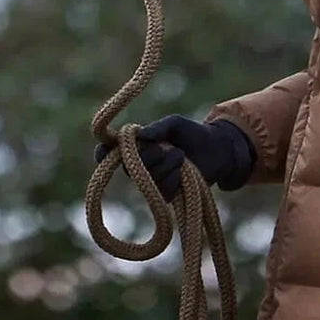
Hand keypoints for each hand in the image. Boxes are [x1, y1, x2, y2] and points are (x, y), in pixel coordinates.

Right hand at [95, 116, 255, 200]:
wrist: (216, 151)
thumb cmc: (192, 133)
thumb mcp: (175, 123)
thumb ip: (158, 128)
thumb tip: (140, 136)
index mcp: (136, 145)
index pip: (110, 151)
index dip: (103, 153)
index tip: (104, 151)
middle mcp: (139, 165)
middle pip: (129, 166)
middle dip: (148, 155)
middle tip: (164, 147)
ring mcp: (151, 181)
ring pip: (148, 178)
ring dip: (166, 165)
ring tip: (180, 155)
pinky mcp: (165, 195)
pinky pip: (162, 190)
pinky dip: (174, 178)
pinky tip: (183, 172)